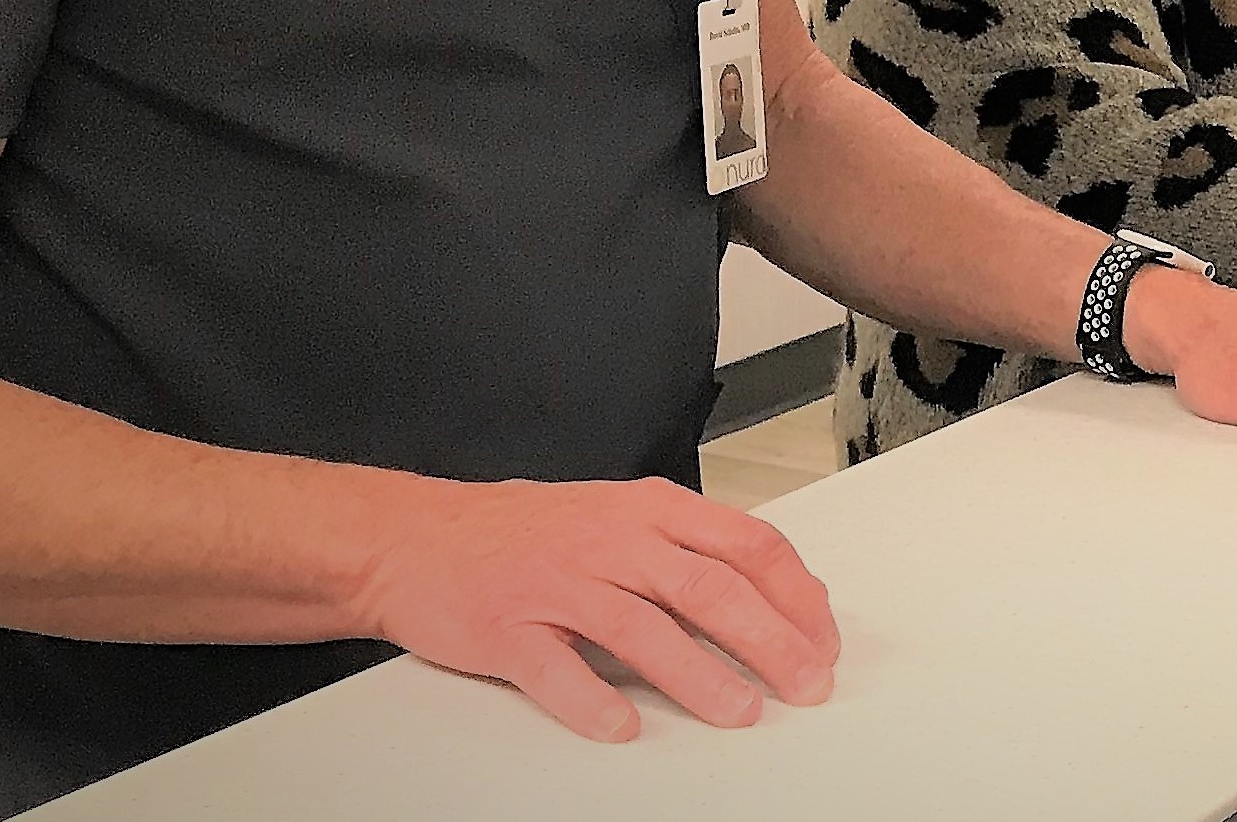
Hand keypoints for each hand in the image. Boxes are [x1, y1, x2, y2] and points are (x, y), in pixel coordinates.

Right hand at [348, 474, 839, 741]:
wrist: (414, 536)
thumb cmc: (526, 530)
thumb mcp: (620, 516)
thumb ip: (690, 548)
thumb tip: (771, 592)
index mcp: (649, 510)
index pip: (747, 545)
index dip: (795, 595)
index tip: (821, 639)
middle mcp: (610, 541)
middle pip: (709, 589)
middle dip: (769, 640)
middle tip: (805, 683)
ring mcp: (558, 584)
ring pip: (643, 628)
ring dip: (698, 674)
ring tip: (739, 710)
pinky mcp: (507, 628)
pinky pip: (556, 669)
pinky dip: (592, 700)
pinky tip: (623, 727)